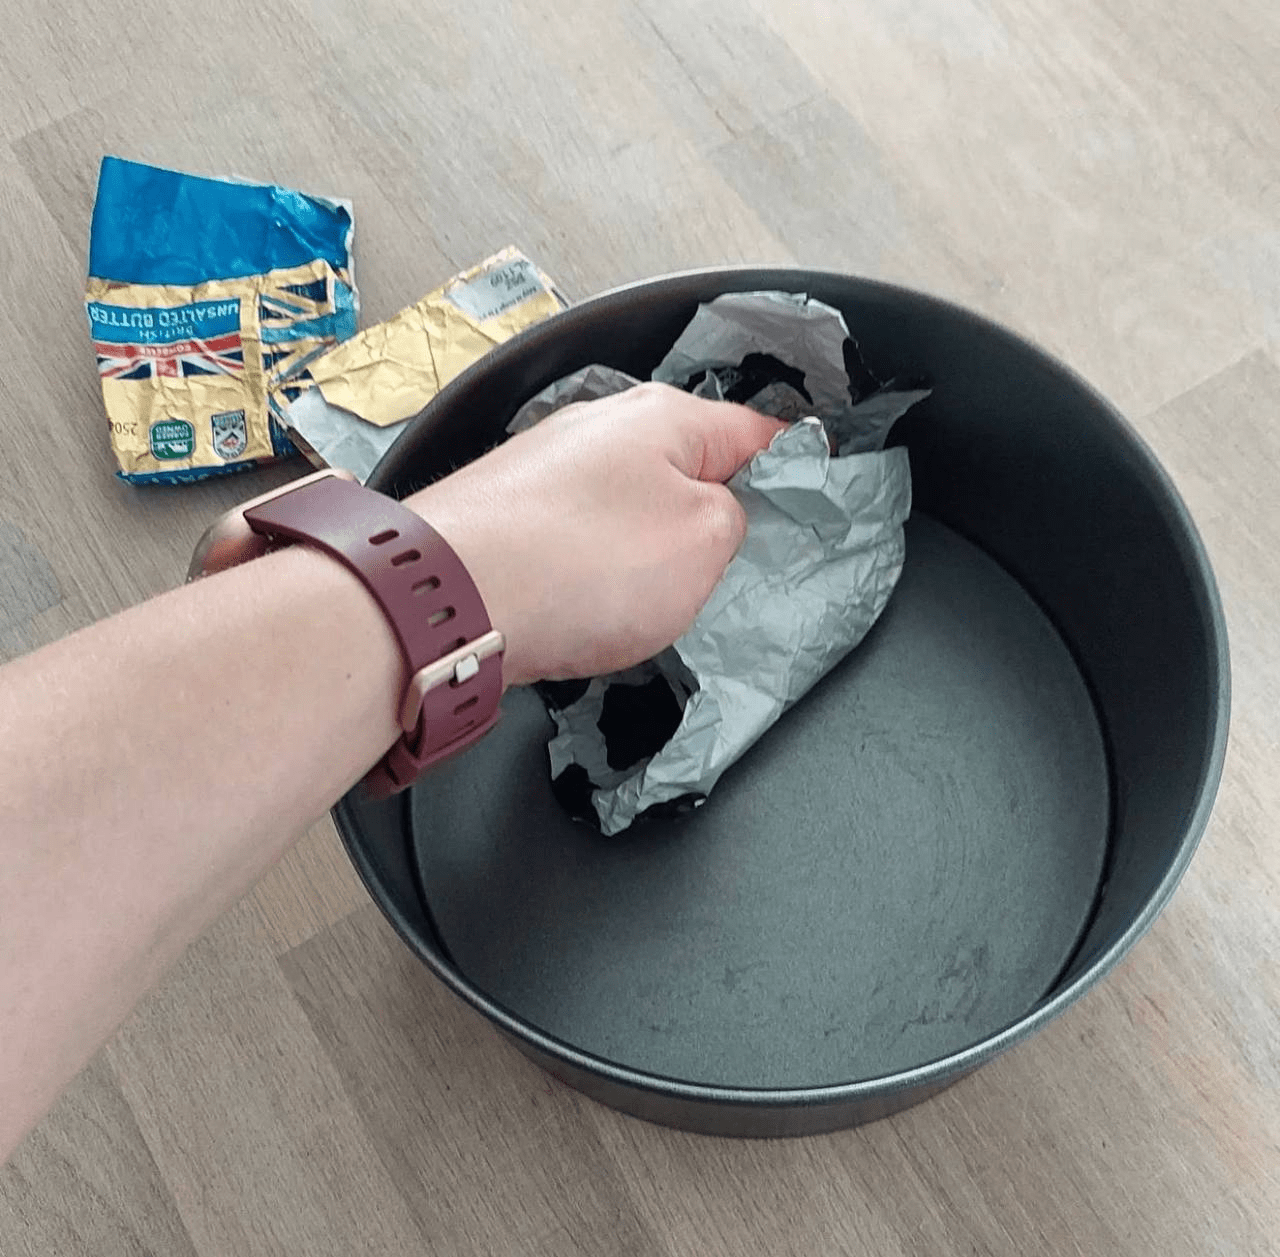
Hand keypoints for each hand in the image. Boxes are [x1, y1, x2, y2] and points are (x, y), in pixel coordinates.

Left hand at [407, 382, 784, 685]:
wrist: (448, 597)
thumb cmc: (575, 564)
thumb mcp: (705, 543)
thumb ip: (733, 521)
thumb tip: (716, 518)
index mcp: (665, 416)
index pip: (757, 433)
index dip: (794, 466)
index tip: (813, 487)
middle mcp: (601, 427)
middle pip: (687, 470)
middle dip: (712, 519)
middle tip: (727, 573)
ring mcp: (547, 467)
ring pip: (629, 508)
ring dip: (647, 551)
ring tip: (647, 600)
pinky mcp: (507, 511)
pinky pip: (578, 538)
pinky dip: (594, 569)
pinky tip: (589, 604)